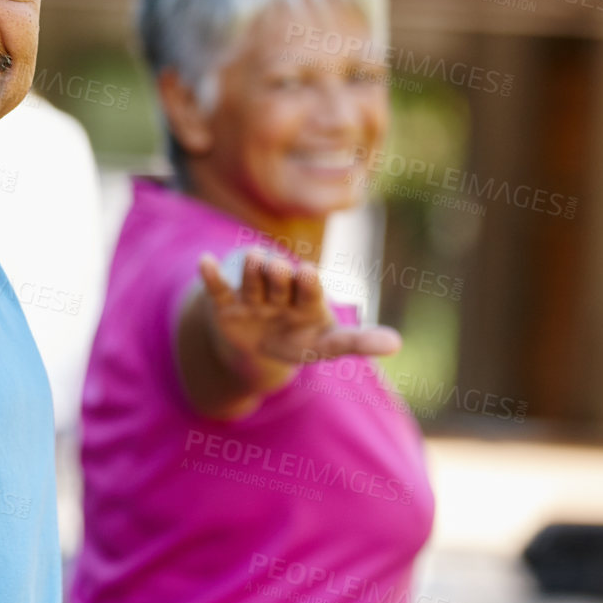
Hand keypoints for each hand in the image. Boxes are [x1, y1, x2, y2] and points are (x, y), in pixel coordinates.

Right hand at [196, 249, 401, 394]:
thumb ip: (358, 341)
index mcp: (307, 300)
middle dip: (278, 276)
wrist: (258, 342)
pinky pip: (219, 290)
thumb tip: (397, 343)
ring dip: (252, 271)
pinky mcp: (227, 306)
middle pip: (279, 283)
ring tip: (254, 259)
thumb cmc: (301, 338)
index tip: (308, 272)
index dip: (307, 284)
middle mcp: (280, 293)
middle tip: (279, 267)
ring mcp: (252, 298)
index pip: (309, 291)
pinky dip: (212, 277)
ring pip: (252, 282)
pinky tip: (205, 262)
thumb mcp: (328, 343)